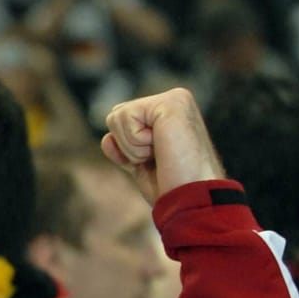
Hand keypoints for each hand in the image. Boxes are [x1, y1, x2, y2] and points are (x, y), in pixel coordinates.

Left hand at [101, 88, 226, 205]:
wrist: (191, 198)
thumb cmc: (171, 186)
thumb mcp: (141, 165)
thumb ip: (125, 148)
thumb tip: (107, 138)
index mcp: (169, 112)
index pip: (121, 121)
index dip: (125, 148)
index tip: (153, 161)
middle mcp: (174, 100)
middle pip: (115, 116)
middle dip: (127, 146)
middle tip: (158, 158)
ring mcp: (174, 99)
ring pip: (116, 116)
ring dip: (132, 146)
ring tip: (161, 153)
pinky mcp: (172, 102)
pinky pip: (125, 116)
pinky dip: (135, 142)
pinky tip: (162, 147)